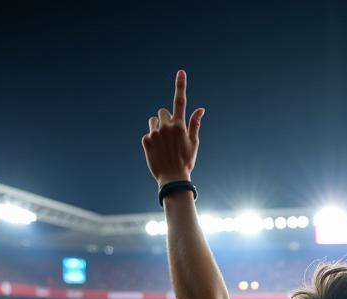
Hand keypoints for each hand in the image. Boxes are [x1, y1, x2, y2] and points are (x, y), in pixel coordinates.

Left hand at [142, 70, 204, 185]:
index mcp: (180, 126)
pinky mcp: (146, 140)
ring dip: (157, 128)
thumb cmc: (186, 161)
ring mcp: (155, 133)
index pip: (180, 101)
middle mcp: (167, 126)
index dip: (181, 85)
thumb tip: (201, 109)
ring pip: (153, 122)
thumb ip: (194, 124)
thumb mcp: (194, 143)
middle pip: (162, 112)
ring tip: (163, 145)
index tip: (181, 72)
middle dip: (165, 119)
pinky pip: (148, 134)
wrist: (173, 179)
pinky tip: (157, 152)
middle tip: (170, 135)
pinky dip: (152, 141)